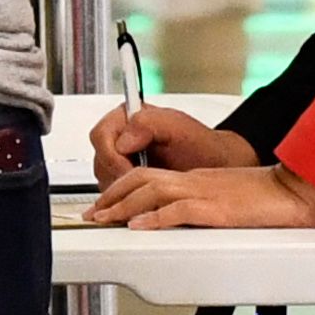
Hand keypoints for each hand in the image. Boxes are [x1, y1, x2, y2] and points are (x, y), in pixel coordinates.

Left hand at [89, 159, 314, 229]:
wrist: (296, 191)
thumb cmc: (269, 198)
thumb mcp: (228, 201)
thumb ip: (204, 208)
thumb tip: (185, 225)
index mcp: (197, 180)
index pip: (148, 177)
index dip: (121, 190)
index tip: (105, 205)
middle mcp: (195, 182)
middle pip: (142, 180)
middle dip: (112, 196)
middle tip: (92, 214)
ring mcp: (205, 194)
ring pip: (152, 191)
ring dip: (123, 206)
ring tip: (104, 219)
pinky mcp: (217, 209)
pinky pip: (179, 210)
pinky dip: (155, 217)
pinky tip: (139, 227)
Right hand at [90, 100, 246, 181]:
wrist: (213, 166)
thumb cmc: (200, 146)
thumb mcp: (180, 127)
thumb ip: (150, 123)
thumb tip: (124, 139)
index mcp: (127, 117)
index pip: (101, 136)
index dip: (113, 156)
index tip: (131, 169)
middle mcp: (120, 136)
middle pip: (100, 159)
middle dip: (119, 175)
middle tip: (142, 183)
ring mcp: (121, 158)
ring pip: (104, 178)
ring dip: (124, 188)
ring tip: (149, 187)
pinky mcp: (126, 178)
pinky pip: (114, 192)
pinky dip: (128, 197)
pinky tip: (147, 195)